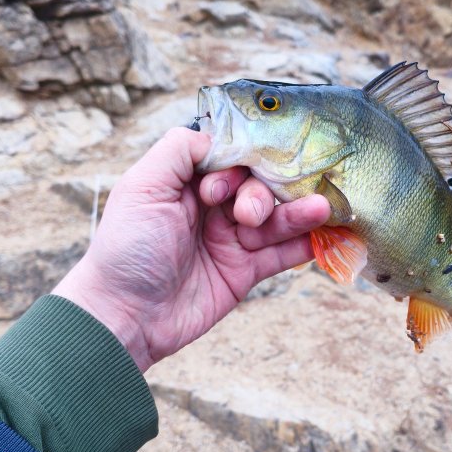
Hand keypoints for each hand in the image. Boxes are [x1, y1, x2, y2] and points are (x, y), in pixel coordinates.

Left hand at [52, 128, 329, 371]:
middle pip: (258, 185)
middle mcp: (212, 207)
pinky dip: (304, 245)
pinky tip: (325, 236)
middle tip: (250, 214)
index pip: (231, 158)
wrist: (127, 316)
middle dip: (263, 193)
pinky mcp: (244, 273)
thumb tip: (219, 134)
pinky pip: (281, 255)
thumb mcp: (142, 187)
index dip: (238, 164)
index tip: (223, 187)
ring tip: (321, 208)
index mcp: (187, 182)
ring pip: (275, 218)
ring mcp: (230, 240)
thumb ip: (179, 150)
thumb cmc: (127, 249)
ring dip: (298, 212)